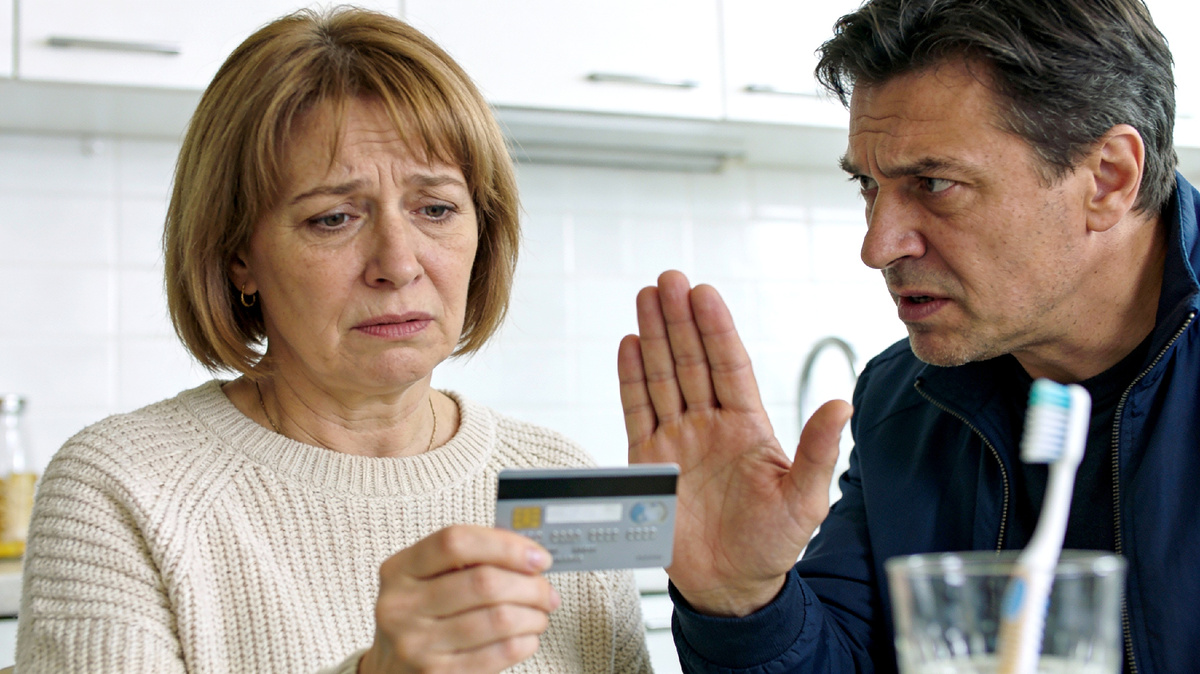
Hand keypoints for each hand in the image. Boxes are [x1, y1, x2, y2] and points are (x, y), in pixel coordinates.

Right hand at [359, 525, 559, 673]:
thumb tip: (525, 552)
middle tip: (545, 590)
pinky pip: (499, 653)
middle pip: (484, 582)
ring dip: (532, 615)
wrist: (389, 671)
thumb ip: (467, 560)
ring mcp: (418, 643)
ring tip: (539, 613)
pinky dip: (525, 641)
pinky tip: (527, 636)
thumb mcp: (424, 579)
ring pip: (498, 619)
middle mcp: (403, 606)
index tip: (536, 556)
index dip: (505, 545)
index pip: (457, 543)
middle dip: (530, 585)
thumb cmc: (419, 617)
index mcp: (400, 570)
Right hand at [618, 270, 852, 616]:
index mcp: (748, 426)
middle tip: (668, 279)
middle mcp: (710, 425)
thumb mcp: (805, 499)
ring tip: (646, 297)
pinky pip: (637, 412)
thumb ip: (818, 451)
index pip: (730, 366)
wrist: (731, 588)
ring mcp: (677, 441)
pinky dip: (630, 379)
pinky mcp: (649, 464)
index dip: (716, 329)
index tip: (704, 293)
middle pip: (690, 361)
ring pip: (662, 377)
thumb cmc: (773, 545)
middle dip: (679, 319)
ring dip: (654, 336)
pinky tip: (629, 344)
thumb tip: (842, 406)